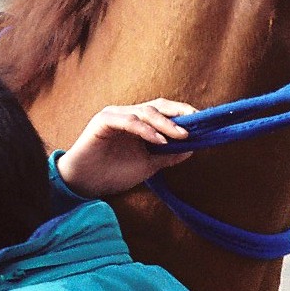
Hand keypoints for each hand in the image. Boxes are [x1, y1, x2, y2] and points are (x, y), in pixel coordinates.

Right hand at [57, 99, 195, 197]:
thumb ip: (168, 155)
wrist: (84, 184)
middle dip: (180, 112)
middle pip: (159, 106)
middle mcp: (128, 114)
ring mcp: (116, 115)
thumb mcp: (149, 165)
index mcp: (139, 123)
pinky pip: (129, 121)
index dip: (184, 114)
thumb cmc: (113, 173)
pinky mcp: (103, 120)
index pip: (165, 111)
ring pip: (146, 111)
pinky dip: (146, 130)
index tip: (205, 123)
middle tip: (199, 121)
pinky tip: (159, 140)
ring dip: (166, 123)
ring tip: (182, 135)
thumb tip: (193, 147)